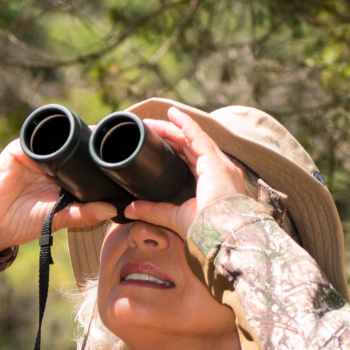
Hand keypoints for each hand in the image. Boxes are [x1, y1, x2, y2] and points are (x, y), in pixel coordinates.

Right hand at [0, 140, 116, 254]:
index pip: (85, 163)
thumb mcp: (59, 218)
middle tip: (110, 143)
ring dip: (73, 136)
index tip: (120, 159)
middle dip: (90, 144)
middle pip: (75, 146)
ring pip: (59, 138)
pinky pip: (36, 137)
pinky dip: (49, 138)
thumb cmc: (24, 222)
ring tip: (91, 138)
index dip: (100, 160)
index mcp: (64, 178)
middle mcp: (52, 163)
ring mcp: (36, 154)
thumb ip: (83, 214)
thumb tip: (111, 210)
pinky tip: (62, 140)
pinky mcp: (20, 149)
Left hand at [123, 107, 258, 238]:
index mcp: (212, 184)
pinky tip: (172, 114)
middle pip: (190, 147)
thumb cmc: (204, 230)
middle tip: (149, 130)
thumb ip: (151, 211)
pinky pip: (198, 136)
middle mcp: (219, 171)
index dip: (174, 150)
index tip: (156, 145)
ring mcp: (219, 164)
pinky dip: (185, 124)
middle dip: (169, 136)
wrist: (220, 235)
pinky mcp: (215, 161)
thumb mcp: (172, 217)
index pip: (191, 160)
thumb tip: (129, 209)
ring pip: (192, 139)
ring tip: (153, 122)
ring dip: (172, 128)